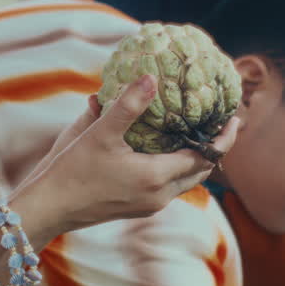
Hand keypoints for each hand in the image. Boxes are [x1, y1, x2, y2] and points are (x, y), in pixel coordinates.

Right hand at [22, 74, 239, 231]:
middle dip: (215, 148)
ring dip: (196, 159)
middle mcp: (159, 196)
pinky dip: (178, 167)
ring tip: (199, 133)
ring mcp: (149, 205)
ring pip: (186, 181)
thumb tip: (151, 77)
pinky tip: (168, 149)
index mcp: (156, 177)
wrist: (49, 208)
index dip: (223, 138)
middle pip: (200, 171)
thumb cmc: (72, 171)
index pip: (204, 157)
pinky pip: (170, 185)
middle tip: (223, 122)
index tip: (235, 118)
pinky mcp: (138, 207)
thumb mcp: (99, 133)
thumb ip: (128, 104)